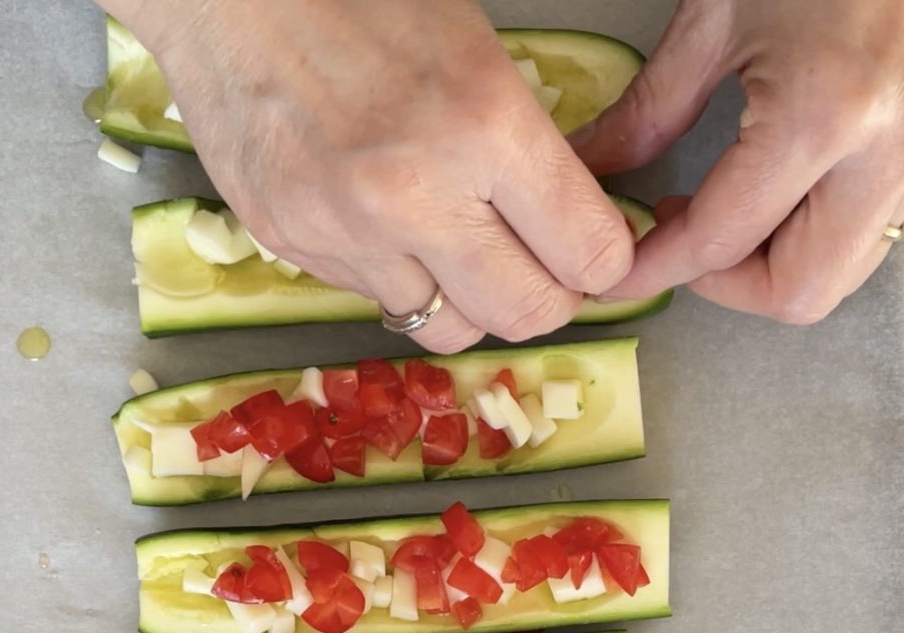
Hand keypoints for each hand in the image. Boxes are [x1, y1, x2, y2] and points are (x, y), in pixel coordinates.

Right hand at [104, 0, 634, 350]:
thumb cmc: (363, 6)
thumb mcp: (478, 56)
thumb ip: (532, 156)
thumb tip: (575, 234)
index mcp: (484, 124)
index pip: (588, 253)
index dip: (607, 262)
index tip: (598, 253)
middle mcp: (417, 196)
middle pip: (526, 315)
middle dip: (550, 300)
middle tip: (544, 271)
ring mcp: (348, 233)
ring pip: (450, 328)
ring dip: (472, 305)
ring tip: (462, 257)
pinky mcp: (296, 251)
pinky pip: (379, 304)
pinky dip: (402, 283)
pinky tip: (392, 234)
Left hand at [570, 0, 903, 323]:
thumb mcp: (716, 16)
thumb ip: (648, 113)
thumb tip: (589, 169)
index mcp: (826, 113)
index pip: (722, 241)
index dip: (655, 269)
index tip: (618, 273)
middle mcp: (888, 148)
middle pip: (799, 294)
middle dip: (726, 287)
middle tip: (681, 247)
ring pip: (839, 275)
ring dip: (769, 270)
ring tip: (722, 218)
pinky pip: (864, 234)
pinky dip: (807, 239)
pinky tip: (769, 197)